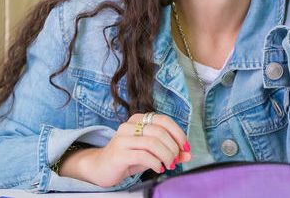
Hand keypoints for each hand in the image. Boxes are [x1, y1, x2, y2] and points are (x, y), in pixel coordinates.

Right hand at [60, 113, 191, 186]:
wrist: (101, 168)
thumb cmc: (128, 158)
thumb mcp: (152, 153)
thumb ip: (170, 151)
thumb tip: (188, 154)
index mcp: (139, 119)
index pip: (164, 121)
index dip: (178, 133)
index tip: (186, 147)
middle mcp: (130, 126)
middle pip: (160, 132)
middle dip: (173, 147)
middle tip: (176, 160)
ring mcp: (122, 138)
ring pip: (153, 142)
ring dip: (166, 155)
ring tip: (169, 165)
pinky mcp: (118, 153)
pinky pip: (143, 155)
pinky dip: (155, 162)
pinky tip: (159, 168)